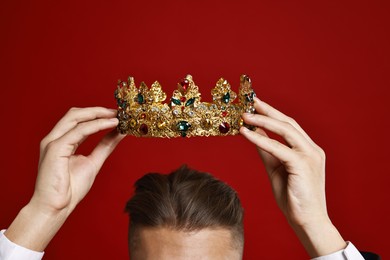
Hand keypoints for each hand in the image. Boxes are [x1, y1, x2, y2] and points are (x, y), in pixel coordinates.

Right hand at [5, 107, 124, 250]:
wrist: (56, 207)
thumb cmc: (70, 188)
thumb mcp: (93, 162)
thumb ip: (105, 146)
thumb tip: (119, 132)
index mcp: (62, 141)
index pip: (79, 120)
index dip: (98, 114)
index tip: (117, 115)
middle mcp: (55, 138)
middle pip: (76, 114)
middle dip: (98, 110)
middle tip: (118, 112)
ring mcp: (53, 142)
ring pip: (76, 117)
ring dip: (98, 114)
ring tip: (116, 116)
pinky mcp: (55, 149)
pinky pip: (78, 131)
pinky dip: (96, 125)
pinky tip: (110, 125)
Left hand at [240, 97, 345, 256]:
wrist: (307, 221)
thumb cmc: (293, 197)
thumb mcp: (276, 169)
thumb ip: (267, 150)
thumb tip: (254, 132)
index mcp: (307, 149)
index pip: (289, 126)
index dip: (272, 113)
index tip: (256, 105)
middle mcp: (311, 149)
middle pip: (288, 123)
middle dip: (268, 110)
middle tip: (250, 102)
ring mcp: (309, 155)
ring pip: (285, 130)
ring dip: (263, 120)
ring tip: (245, 115)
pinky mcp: (303, 165)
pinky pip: (278, 148)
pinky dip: (261, 139)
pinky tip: (247, 133)